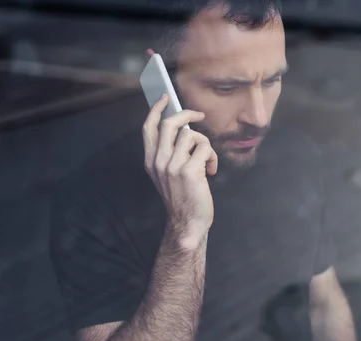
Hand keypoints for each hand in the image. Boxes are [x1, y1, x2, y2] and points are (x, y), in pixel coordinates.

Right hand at [143, 94, 217, 245]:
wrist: (187, 223)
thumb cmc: (182, 198)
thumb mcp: (168, 175)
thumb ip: (170, 154)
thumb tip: (183, 130)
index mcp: (151, 161)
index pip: (148, 128)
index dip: (156, 110)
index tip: (166, 98)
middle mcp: (158, 161)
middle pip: (170, 124)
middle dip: (187, 114)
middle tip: (199, 116)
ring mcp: (172, 166)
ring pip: (191, 135)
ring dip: (205, 145)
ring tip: (207, 161)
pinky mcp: (189, 171)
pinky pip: (204, 148)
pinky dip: (212, 157)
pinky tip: (211, 171)